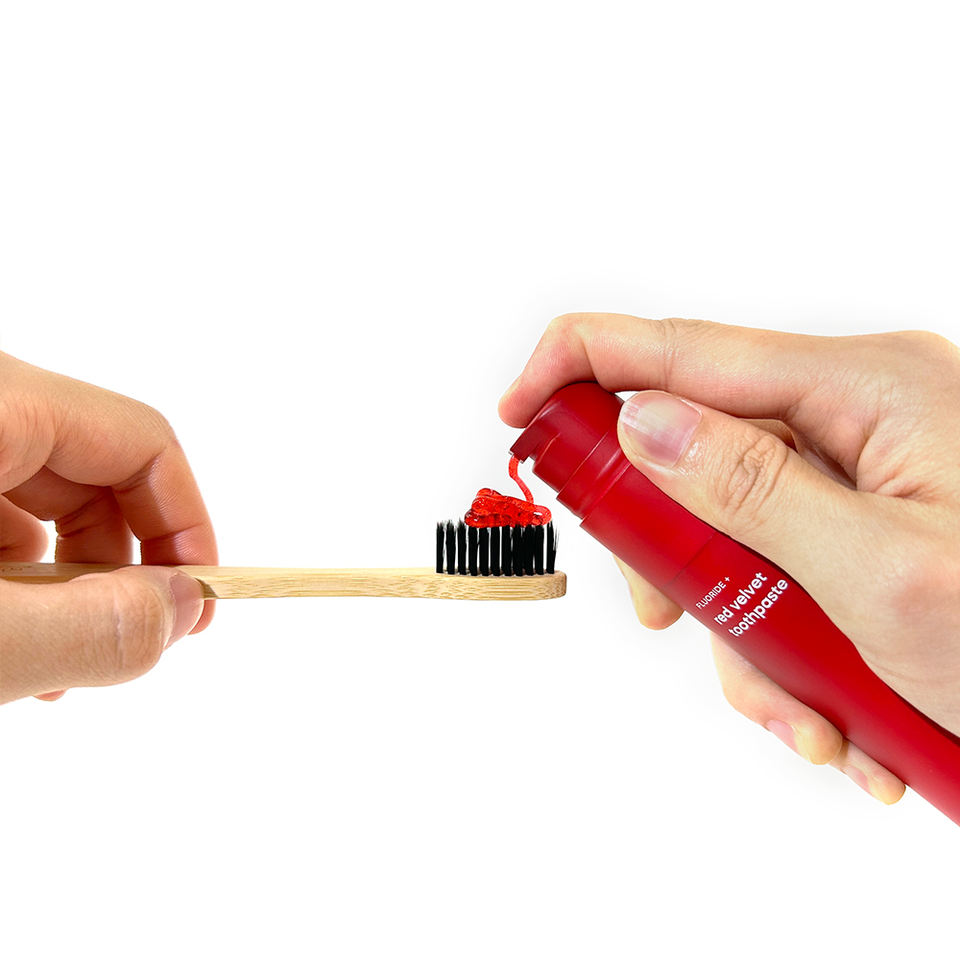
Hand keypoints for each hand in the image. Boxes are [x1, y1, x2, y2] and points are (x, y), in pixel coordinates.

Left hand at [0, 352, 216, 703]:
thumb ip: (85, 627)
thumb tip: (179, 610)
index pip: (139, 439)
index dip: (187, 523)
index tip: (199, 602)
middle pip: (93, 471)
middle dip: (124, 566)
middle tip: (130, 646)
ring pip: (37, 499)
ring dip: (67, 585)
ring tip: (54, 667)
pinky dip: (14, 582)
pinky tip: (10, 645)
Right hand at [500, 314, 959, 804]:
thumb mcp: (881, 575)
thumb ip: (750, 490)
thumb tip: (640, 421)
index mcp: (864, 389)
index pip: (680, 350)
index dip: (580, 370)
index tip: (516, 416)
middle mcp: (858, 418)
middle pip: (693, 454)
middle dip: (674, 553)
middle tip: (674, 615)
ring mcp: (862, 477)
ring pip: (731, 538)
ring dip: (745, 638)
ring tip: (808, 717)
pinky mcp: (863, 532)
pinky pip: (779, 577)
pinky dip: (788, 656)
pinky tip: (839, 716)